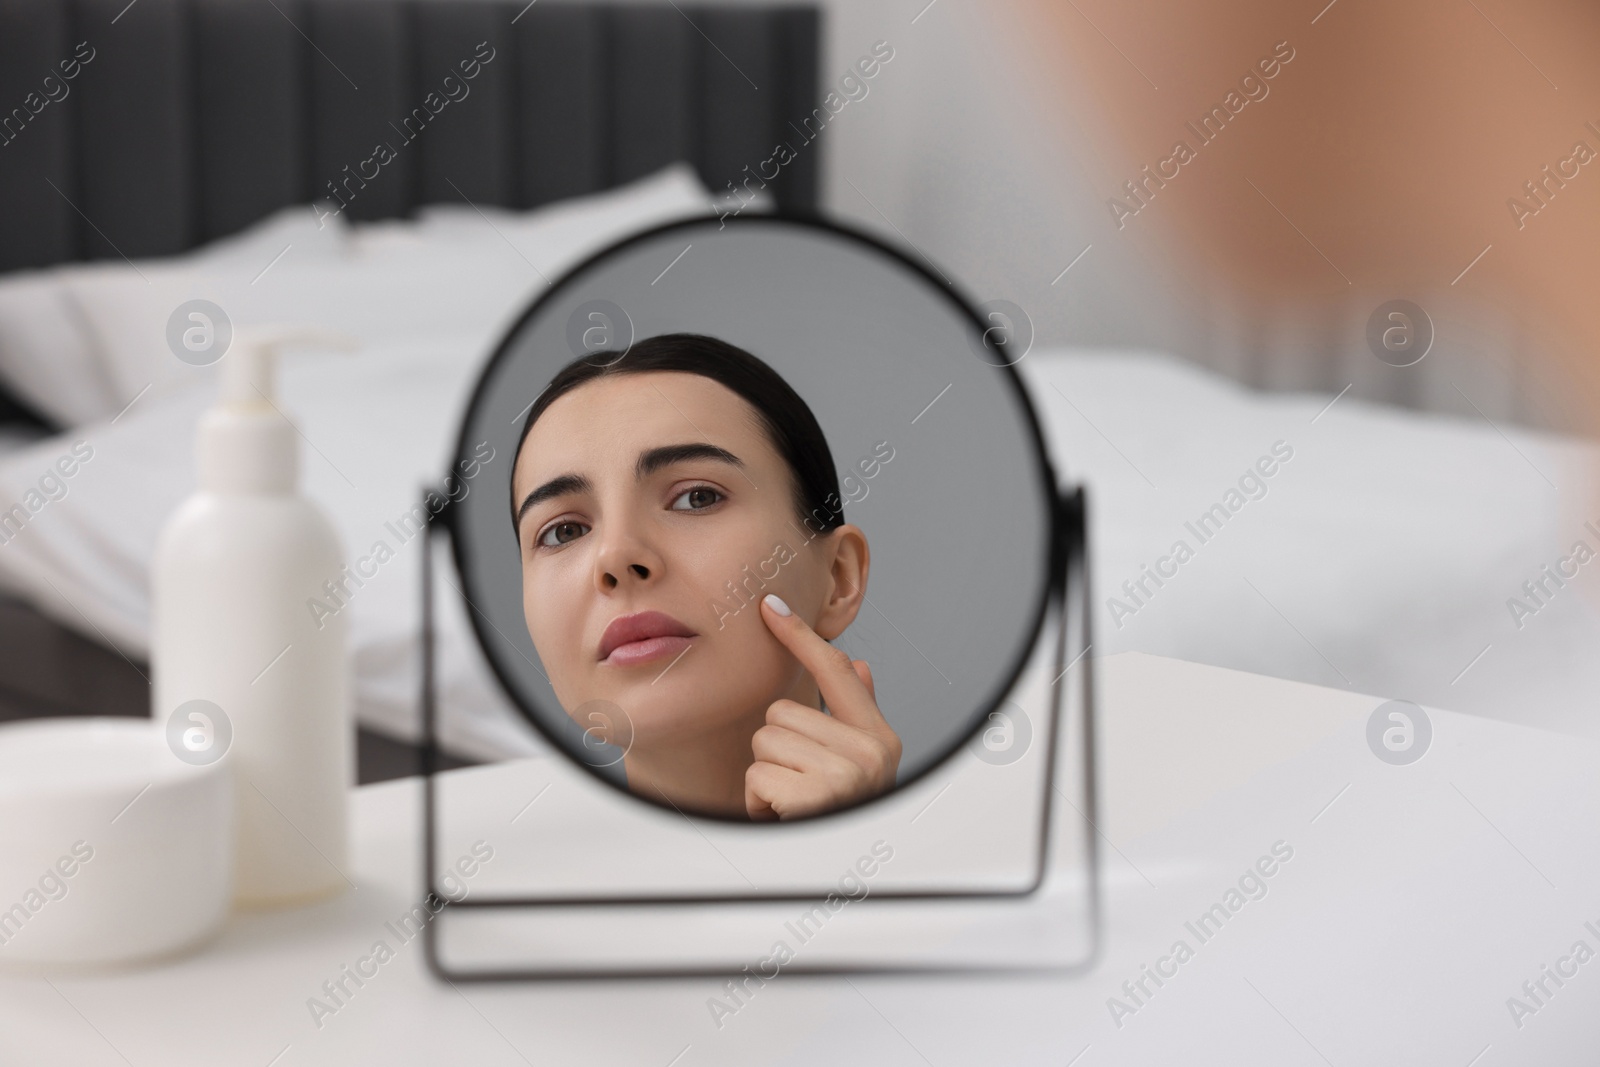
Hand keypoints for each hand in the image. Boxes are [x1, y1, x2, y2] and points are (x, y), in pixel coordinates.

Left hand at [745, 594, 901, 819]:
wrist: (830, 881)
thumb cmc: (841, 819)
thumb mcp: (860, 767)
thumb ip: (858, 714)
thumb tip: (858, 666)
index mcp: (879, 739)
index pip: (834, 672)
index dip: (800, 637)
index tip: (771, 605)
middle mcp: (869, 752)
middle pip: (783, 713)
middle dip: (776, 750)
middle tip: (798, 786)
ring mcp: (846, 774)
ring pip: (765, 741)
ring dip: (765, 777)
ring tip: (790, 804)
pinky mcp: (816, 797)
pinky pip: (757, 774)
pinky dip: (757, 801)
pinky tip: (781, 818)